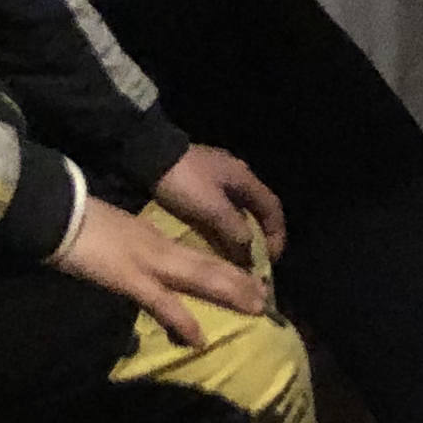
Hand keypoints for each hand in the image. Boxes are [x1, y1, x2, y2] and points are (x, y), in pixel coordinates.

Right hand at [54, 194, 267, 351]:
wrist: (56, 211)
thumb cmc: (78, 220)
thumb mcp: (112, 231)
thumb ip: (128, 246)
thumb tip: (135, 261)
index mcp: (152, 236)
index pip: (194, 254)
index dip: (221, 267)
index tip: (244, 279)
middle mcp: (158, 247)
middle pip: (207, 265)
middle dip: (238, 281)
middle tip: (265, 297)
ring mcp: (147, 262)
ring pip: (199, 277)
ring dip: (229, 292)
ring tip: (256, 307)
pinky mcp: (130, 279)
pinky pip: (162, 304)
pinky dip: (181, 321)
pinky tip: (197, 339)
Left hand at [153, 143, 286, 267]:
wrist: (146, 156)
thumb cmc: (185, 182)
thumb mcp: (214, 210)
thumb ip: (236, 233)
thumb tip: (249, 256)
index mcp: (245, 179)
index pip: (273, 209)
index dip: (277, 236)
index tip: (270, 262)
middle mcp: (234, 178)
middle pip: (254, 213)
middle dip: (255, 240)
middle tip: (250, 265)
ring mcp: (213, 181)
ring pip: (233, 214)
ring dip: (234, 237)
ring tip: (231, 262)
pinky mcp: (194, 186)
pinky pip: (214, 212)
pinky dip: (217, 230)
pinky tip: (211, 246)